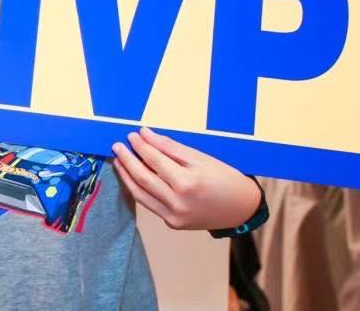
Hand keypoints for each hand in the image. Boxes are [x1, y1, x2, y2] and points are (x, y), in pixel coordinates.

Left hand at [112, 127, 260, 231]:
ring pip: (141, 194)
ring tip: (119, 161)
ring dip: (126, 176)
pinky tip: (132, 178)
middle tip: (117, 146)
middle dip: (127, 160)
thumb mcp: (201, 158)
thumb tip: (145, 134)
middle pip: (143, 178)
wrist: (242, 208)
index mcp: (187, 183)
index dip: (141, 147)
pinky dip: (138, 190)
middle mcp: (178, 203)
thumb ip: (170, 147)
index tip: (132, 135)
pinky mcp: (173, 223)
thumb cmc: (225, 179)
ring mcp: (174, 216)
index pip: (155, 161)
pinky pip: (149, 204)